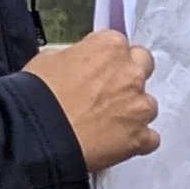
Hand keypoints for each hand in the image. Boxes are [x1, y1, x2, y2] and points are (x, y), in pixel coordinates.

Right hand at [27, 30, 156, 173]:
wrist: (39, 133)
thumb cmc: (38, 93)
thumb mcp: (50, 57)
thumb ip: (77, 55)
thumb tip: (81, 62)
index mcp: (110, 47)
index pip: (119, 45)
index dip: (108, 59)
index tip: (97, 70)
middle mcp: (132, 73)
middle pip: (144, 66)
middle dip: (130, 76)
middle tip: (110, 91)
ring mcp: (139, 106)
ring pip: (148, 105)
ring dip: (134, 111)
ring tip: (109, 123)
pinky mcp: (140, 137)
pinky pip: (150, 138)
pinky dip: (138, 141)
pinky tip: (119, 143)